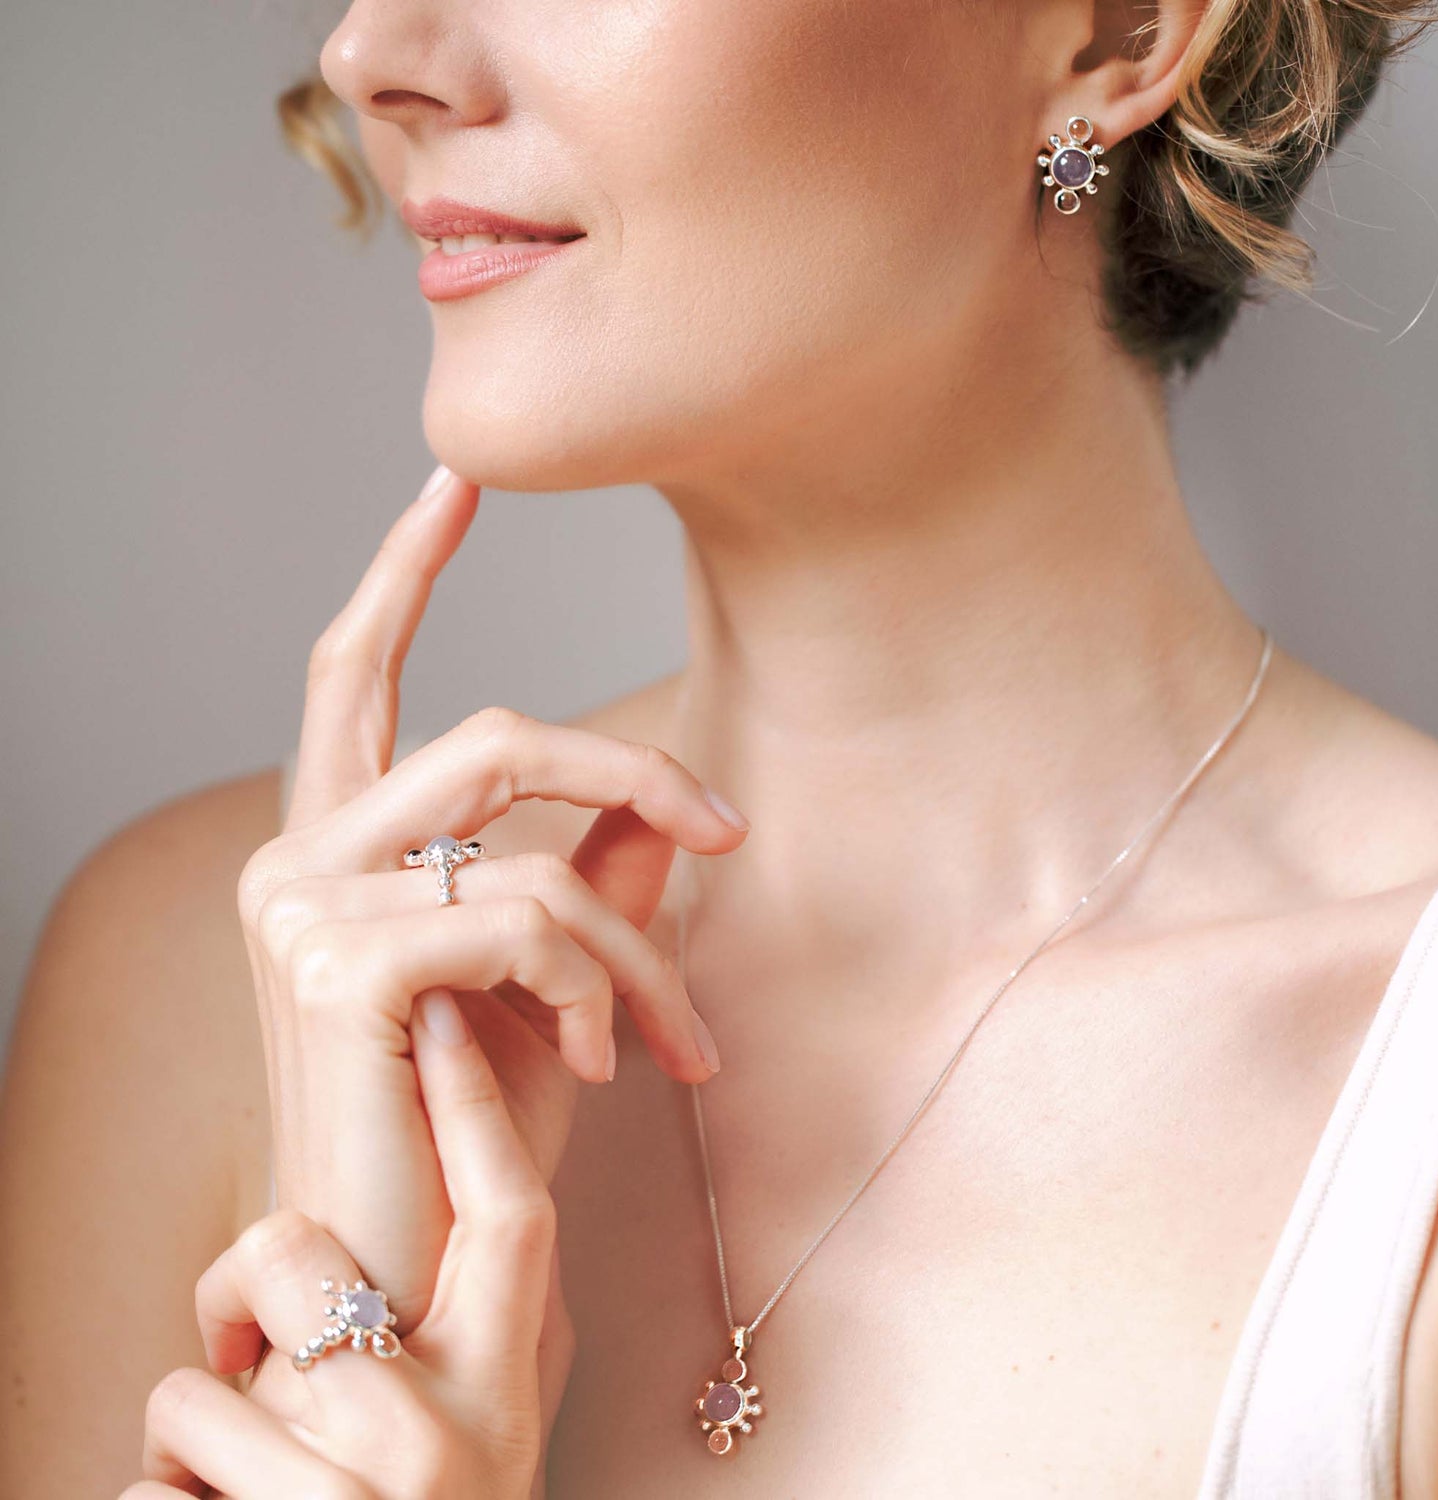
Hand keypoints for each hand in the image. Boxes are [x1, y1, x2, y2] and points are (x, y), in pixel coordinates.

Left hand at [124, 988, 559, 1498]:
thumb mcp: (470, 1428)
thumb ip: (459, 1326)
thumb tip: (413, 1220)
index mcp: (508, 1389)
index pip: (509, 1214)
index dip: (475, 1103)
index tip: (439, 999)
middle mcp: (454, 1441)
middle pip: (308, 1261)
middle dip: (250, 1277)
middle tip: (254, 1350)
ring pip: (203, 1384)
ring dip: (196, 1433)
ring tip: (242, 1492)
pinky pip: (149, 1485)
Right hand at [231, 464, 747, 1436]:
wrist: (415, 1270)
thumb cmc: (473, 1132)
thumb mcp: (553, 985)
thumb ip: (592, 877)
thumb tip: (661, 797)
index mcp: (333, 849)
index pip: (356, 678)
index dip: (402, 571)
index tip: (456, 481)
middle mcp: (293, 861)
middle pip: (488, 734)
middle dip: (627, 768)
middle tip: (725, 830)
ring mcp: (301, 908)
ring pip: (527, 842)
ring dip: (637, 946)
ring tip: (675, 1041)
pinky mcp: (339, 964)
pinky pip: (524, 916)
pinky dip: (600, 987)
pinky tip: (611, 1068)